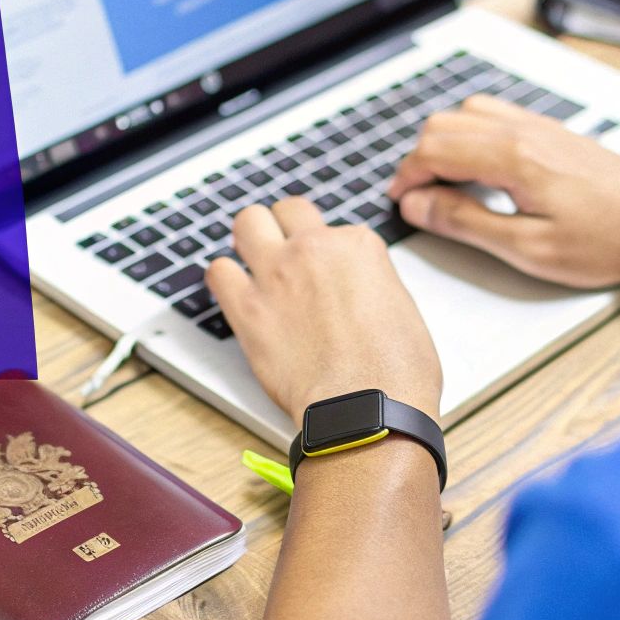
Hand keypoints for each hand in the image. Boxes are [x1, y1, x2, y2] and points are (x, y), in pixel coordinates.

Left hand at [207, 198, 440, 419]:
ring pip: (247, 223)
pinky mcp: (246, 306)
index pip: (333, 229)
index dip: (328, 252)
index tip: (326, 274)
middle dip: (284, 227)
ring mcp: (277, 273)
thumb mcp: (402, 308)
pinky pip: (218, 271)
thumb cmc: (395, 373)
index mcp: (359, 245)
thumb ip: (371, 284)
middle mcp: (315, 247)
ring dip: (250, 241)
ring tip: (255, 266)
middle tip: (284, 253)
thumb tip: (357, 291)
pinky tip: (236, 294)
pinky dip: (224, 279)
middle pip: (286, 210)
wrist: (368, 408)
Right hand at [386, 94, 619, 291]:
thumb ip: (465, 223)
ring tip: (447, 186)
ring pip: (468, 113)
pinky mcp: (554, 133)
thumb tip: (417, 205)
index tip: (400, 205)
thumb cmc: (608, 240)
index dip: (406, 178)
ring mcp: (540, 127)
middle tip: (418, 200)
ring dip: (444, 143)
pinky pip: (496, 117)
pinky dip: (471, 136)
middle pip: (443, 124)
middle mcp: (523, 131)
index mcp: (512, 157)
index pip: (434, 150)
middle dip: (419, 159)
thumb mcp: (528, 248)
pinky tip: (482, 171)